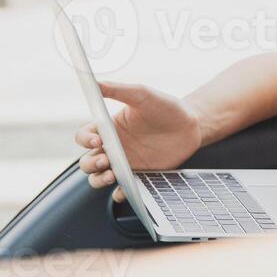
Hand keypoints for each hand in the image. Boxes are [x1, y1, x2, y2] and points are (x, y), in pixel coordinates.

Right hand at [75, 82, 204, 201]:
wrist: (192, 125)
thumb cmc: (165, 107)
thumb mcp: (142, 95)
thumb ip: (119, 90)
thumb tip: (95, 83)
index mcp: (109, 128)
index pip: (84, 137)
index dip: (85, 141)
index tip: (98, 141)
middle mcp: (113, 147)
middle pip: (87, 161)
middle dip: (90, 164)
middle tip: (106, 161)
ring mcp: (125, 164)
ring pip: (98, 177)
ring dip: (98, 180)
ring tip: (112, 175)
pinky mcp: (140, 176)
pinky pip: (123, 189)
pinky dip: (120, 193)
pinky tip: (125, 190)